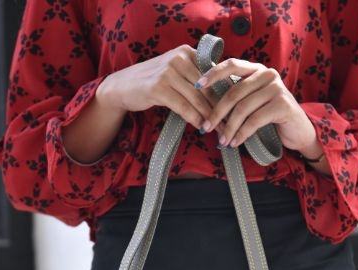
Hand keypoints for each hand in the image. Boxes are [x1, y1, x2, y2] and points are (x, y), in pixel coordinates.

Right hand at [98, 44, 218, 130]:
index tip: (233, 110)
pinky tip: (200, 127)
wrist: (123, 85)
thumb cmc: (153, 81)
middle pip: (206, 88)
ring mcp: (168, 72)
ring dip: (208, 116)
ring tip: (217, 129)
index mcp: (187, 52)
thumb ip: (195, 78)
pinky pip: (183, 106)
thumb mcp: (176, 72)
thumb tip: (222, 96)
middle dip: (219, 108)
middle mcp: (179, 58)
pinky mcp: (159, 87)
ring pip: (196, 98)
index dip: (224, 94)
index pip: (213, 75)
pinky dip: (193, 118)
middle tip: (229, 124)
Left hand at [193, 57, 324, 161]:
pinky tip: (235, 142)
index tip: (197, 85)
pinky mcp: (282, 104)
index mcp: (256, 69)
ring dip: (229, 127)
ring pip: (243, 108)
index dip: (213, 74)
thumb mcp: (252, 102)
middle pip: (234, 92)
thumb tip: (206, 106)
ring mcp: (276, 88)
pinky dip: (242, 133)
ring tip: (222, 141)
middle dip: (217, 112)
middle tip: (206, 128)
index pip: (231, 65)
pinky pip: (255, 120)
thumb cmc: (270, 117)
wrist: (297, 130)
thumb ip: (237, 97)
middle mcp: (267, 74)